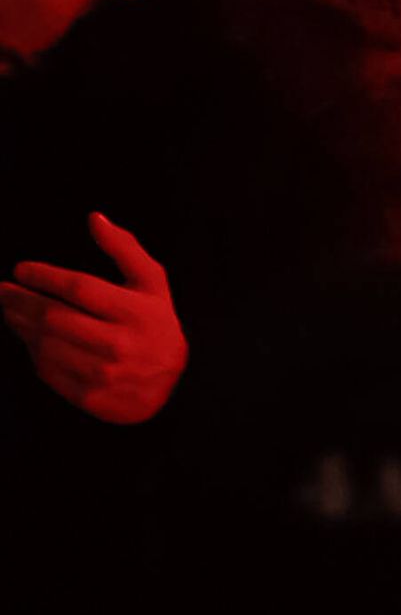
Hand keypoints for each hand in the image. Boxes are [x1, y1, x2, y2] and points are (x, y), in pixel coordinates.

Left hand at [5, 216, 185, 424]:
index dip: (45, 277)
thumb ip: (125, 248)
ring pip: (44, 343)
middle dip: (20, 300)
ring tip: (9, 309)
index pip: (80, 288)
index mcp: (135, 311)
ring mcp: (101, 372)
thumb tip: (95, 219)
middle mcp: (118, 342)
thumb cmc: (156, 324)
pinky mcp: (86, 395)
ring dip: (19, 324)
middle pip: (54, 317)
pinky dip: (31, 350)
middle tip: (3, 290)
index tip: (21, 269)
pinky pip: (45, 369)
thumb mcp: (152, 283)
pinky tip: (27, 336)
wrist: (169, 386)